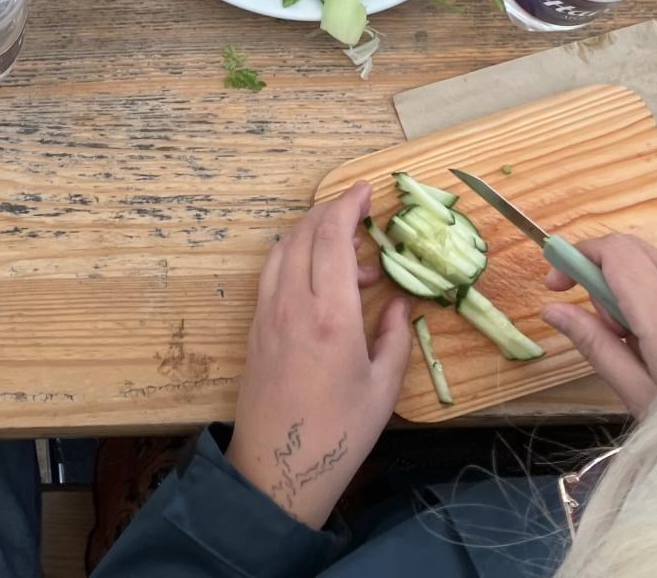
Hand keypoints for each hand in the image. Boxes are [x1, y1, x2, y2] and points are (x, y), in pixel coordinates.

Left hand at [228, 182, 408, 529]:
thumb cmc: (340, 433)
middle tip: (360, 212)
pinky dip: (294, 256)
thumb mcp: (384, 387)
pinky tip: (318, 276)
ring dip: (311, 232)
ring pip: (282, 248)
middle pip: (304, 233)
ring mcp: (268, 313)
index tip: (367, 189)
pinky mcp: (255, 326)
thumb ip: (395, 336)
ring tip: (348, 251)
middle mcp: (293, 303)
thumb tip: (401, 302)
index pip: (333, 237)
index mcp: (332, 315)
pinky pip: (271, 272)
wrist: (279, 467)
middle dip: (331, 210)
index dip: (349, 204)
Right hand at [540, 232, 656, 416]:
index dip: (578, 256)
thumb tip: (553, 309)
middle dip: (602, 272)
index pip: (618, 252)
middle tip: (596, 320)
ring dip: (633, 294)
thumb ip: (595, 345)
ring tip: (638, 350)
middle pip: (636, 250)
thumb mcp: (638, 395)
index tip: (557, 286)